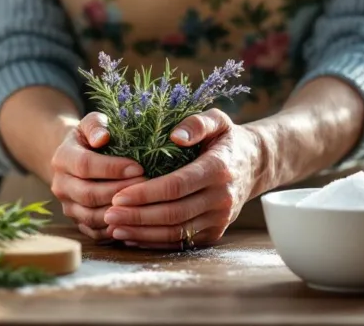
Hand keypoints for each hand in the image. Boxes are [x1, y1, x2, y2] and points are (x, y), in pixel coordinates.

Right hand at [50, 112, 145, 241]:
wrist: (77, 159)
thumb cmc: (92, 138)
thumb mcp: (92, 123)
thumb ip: (96, 125)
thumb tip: (103, 137)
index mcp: (62, 158)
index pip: (85, 165)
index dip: (112, 168)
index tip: (138, 167)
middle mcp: (60, 185)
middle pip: (88, 194)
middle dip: (120, 191)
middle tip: (147, 186)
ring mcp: (68, 206)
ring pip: (91, 216)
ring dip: (119, 211)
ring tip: (144, 202)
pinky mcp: (77, 222)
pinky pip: (95, 232)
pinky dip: (115, 228)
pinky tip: (135, 218)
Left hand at [103, 109, 266, 248]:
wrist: (256, 164)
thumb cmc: (227, 139)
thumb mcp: (218, 120)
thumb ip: (197, 123)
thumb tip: (175, 136)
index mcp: (218, 169)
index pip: (176, 186)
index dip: (145, 193)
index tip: (118, 195)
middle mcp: (221, 198)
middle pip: (173, 213)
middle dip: (137, 216)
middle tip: (107, 213)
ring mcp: (219, 219)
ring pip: (176, 232)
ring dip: (142, 232)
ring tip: (114, 227)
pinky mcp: (214, 233)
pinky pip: (181, 241)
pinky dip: (154, 241)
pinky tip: (132, 235)